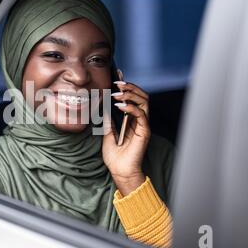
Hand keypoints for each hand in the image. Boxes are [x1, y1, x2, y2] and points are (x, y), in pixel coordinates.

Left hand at [102, 81, 150, 195]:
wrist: (119, 171)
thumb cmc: (115, 156)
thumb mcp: (107, 133)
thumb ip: (108, 120)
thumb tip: (104, 106)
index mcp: (132, 119)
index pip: (133, 97)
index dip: (127, 85)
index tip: (117, 75)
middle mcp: (139, 120)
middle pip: (142, 96)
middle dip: (130, 86)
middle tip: (117, 82)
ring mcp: (143, 125)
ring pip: (144, 102)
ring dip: (131, 94)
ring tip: (118, 92)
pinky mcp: (144, 132)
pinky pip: (141, 115)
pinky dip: (131, 107)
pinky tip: (120, 105)